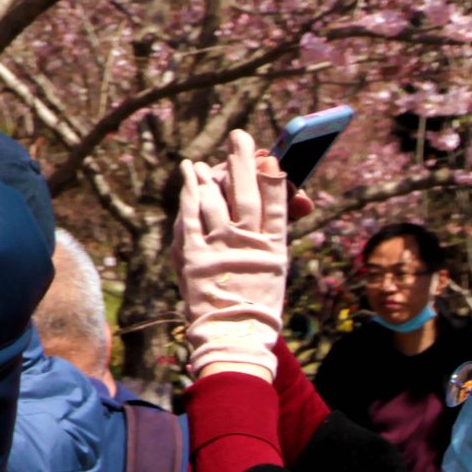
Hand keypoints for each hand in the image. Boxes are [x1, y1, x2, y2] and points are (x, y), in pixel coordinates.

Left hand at [173, 128, 288, 383]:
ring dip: (212, 176)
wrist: (234, 335)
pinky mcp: (192, 255)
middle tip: (241, 136)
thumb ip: (273, 229)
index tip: (273, 158)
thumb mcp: (275, 266)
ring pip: (215, 201)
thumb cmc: (257, 297)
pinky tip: (190, 173)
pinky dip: (190, 191)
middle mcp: (248, 247)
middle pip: (245, 196)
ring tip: (209, 161)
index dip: (274, 180)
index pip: (276, 207)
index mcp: (274, 251)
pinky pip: (190, 216)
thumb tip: (281, 192)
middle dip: (243, 163)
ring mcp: (219, 250)